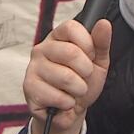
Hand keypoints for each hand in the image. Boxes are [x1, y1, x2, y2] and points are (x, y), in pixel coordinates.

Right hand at [23, 19, 111, 133]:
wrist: (70, 110)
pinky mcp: (29, 88)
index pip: (71, 27)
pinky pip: (57, 96)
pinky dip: (67, 103)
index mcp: (58, 37)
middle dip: (86, 71)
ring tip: (73, 91)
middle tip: (83, 77)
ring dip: (78, 90)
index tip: (91, 56)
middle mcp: (42, 49)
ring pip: (65, 77)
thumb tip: (104, 24)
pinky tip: (63, 101)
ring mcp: (33, 68)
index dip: (87, 43)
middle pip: (70, 52)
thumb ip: (101, 42)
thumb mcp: (97, 61)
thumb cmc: (82, 82)